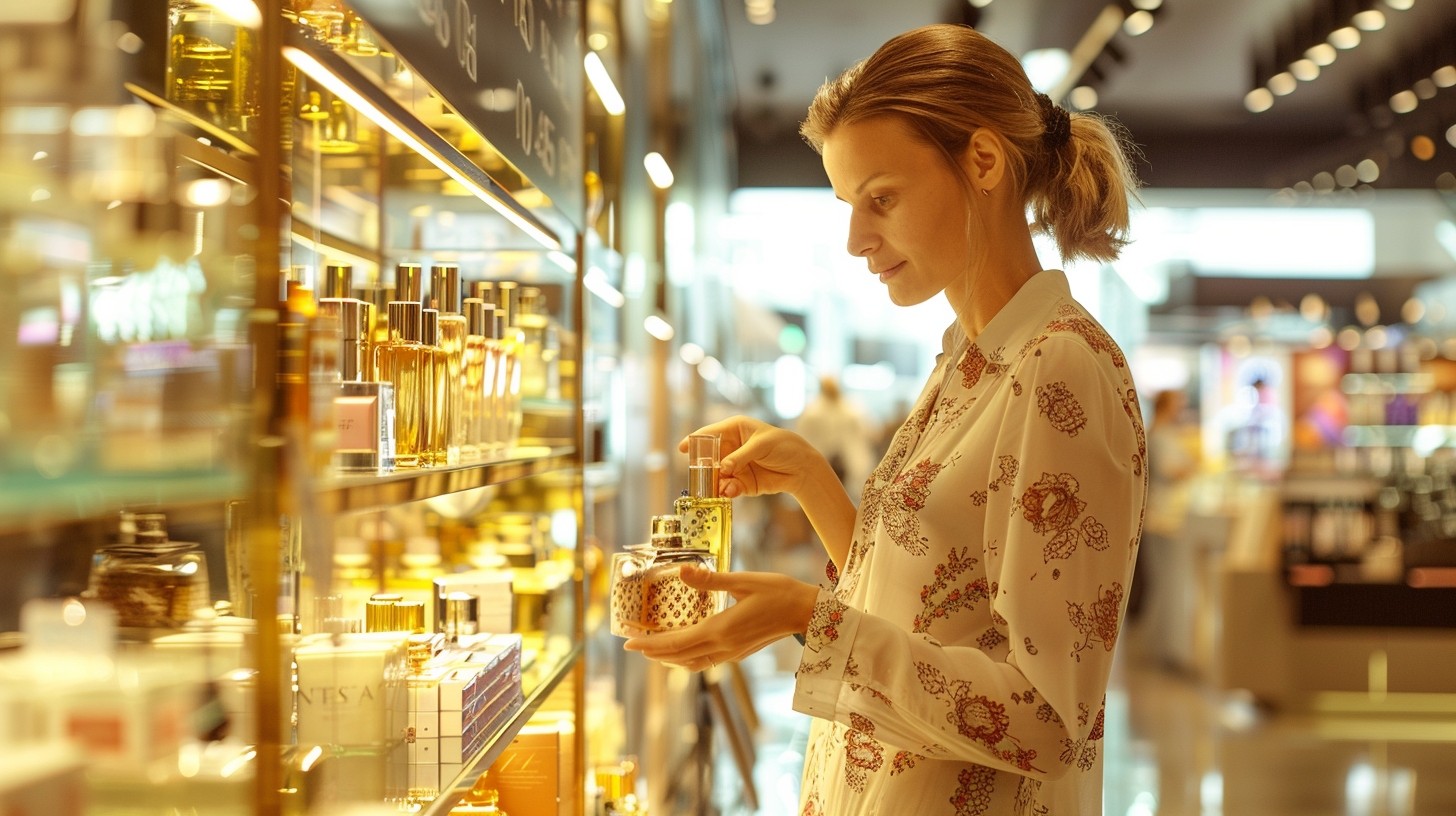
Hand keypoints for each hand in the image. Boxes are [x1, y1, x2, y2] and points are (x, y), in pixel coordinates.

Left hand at [622, 565, 818, 670]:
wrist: (808, 613)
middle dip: (653, 652)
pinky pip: (705, 660)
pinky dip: (686, 656)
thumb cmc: (780, 592)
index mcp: (721, 629)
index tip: (628, 641)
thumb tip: (681, 571)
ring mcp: (732, 653)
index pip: (676, 642)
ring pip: (691, 662)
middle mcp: (723, 646)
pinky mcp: (739, 652)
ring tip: (651, 648)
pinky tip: (683, 646)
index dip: (650, 644)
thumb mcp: (744, 580)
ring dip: (669, 658)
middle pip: (679, 656)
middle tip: (631, 643)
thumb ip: (711, 579)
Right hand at [680, 415, 826, 499]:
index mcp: (735, 429)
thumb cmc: (784, 447)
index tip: (682, 449)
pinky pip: (728, 487)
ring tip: (719, 488)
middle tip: (700, 476)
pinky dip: (726, 491)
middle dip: (704, 468)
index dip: (695, 440)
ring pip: (717, 475)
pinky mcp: (742, 483)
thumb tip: (723, 468)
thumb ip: (741, 456)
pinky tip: (729, 492)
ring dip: (715, 482)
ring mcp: (735, 466)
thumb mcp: (762, 446)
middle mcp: (732, 448)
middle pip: (709, 457)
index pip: (710, 433)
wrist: (802, 468)